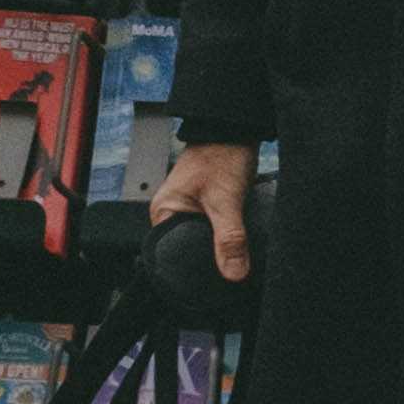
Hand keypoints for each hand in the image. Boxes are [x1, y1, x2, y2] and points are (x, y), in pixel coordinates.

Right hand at [147, 141, 259, 281]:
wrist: (237, 129)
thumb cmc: (222, 155)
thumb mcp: (226, 201)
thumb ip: (229, 237)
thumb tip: (234, 273)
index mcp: (164, 212)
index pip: (174, 255)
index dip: (196, 266)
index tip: (218, 275)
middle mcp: (172, 212)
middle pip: (191, 248)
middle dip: (212, 256)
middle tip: (234, 262)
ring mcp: (189, 209)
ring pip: (206, 239)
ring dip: (221, 244)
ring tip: (238, 250)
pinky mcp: (207, 206)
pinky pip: (215, 229)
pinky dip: (227, 233)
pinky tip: (239, 237)